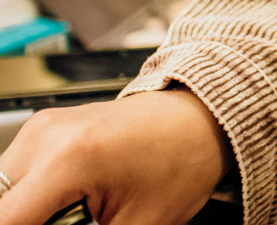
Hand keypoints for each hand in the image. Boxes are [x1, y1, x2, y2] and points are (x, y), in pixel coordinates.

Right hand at [0, 90, 229, 224]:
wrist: (200, 118)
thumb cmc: (183, 161)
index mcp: (68, 159)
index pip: (7, 220)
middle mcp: (45, 136)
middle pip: (2, 205)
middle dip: (27, 222)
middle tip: (74, 220)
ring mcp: (41, 128)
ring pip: (3, 191)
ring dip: (27, 211)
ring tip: (74, 212)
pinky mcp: (42, 128)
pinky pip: (15, 175)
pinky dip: (32, 196)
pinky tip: (69, 200)